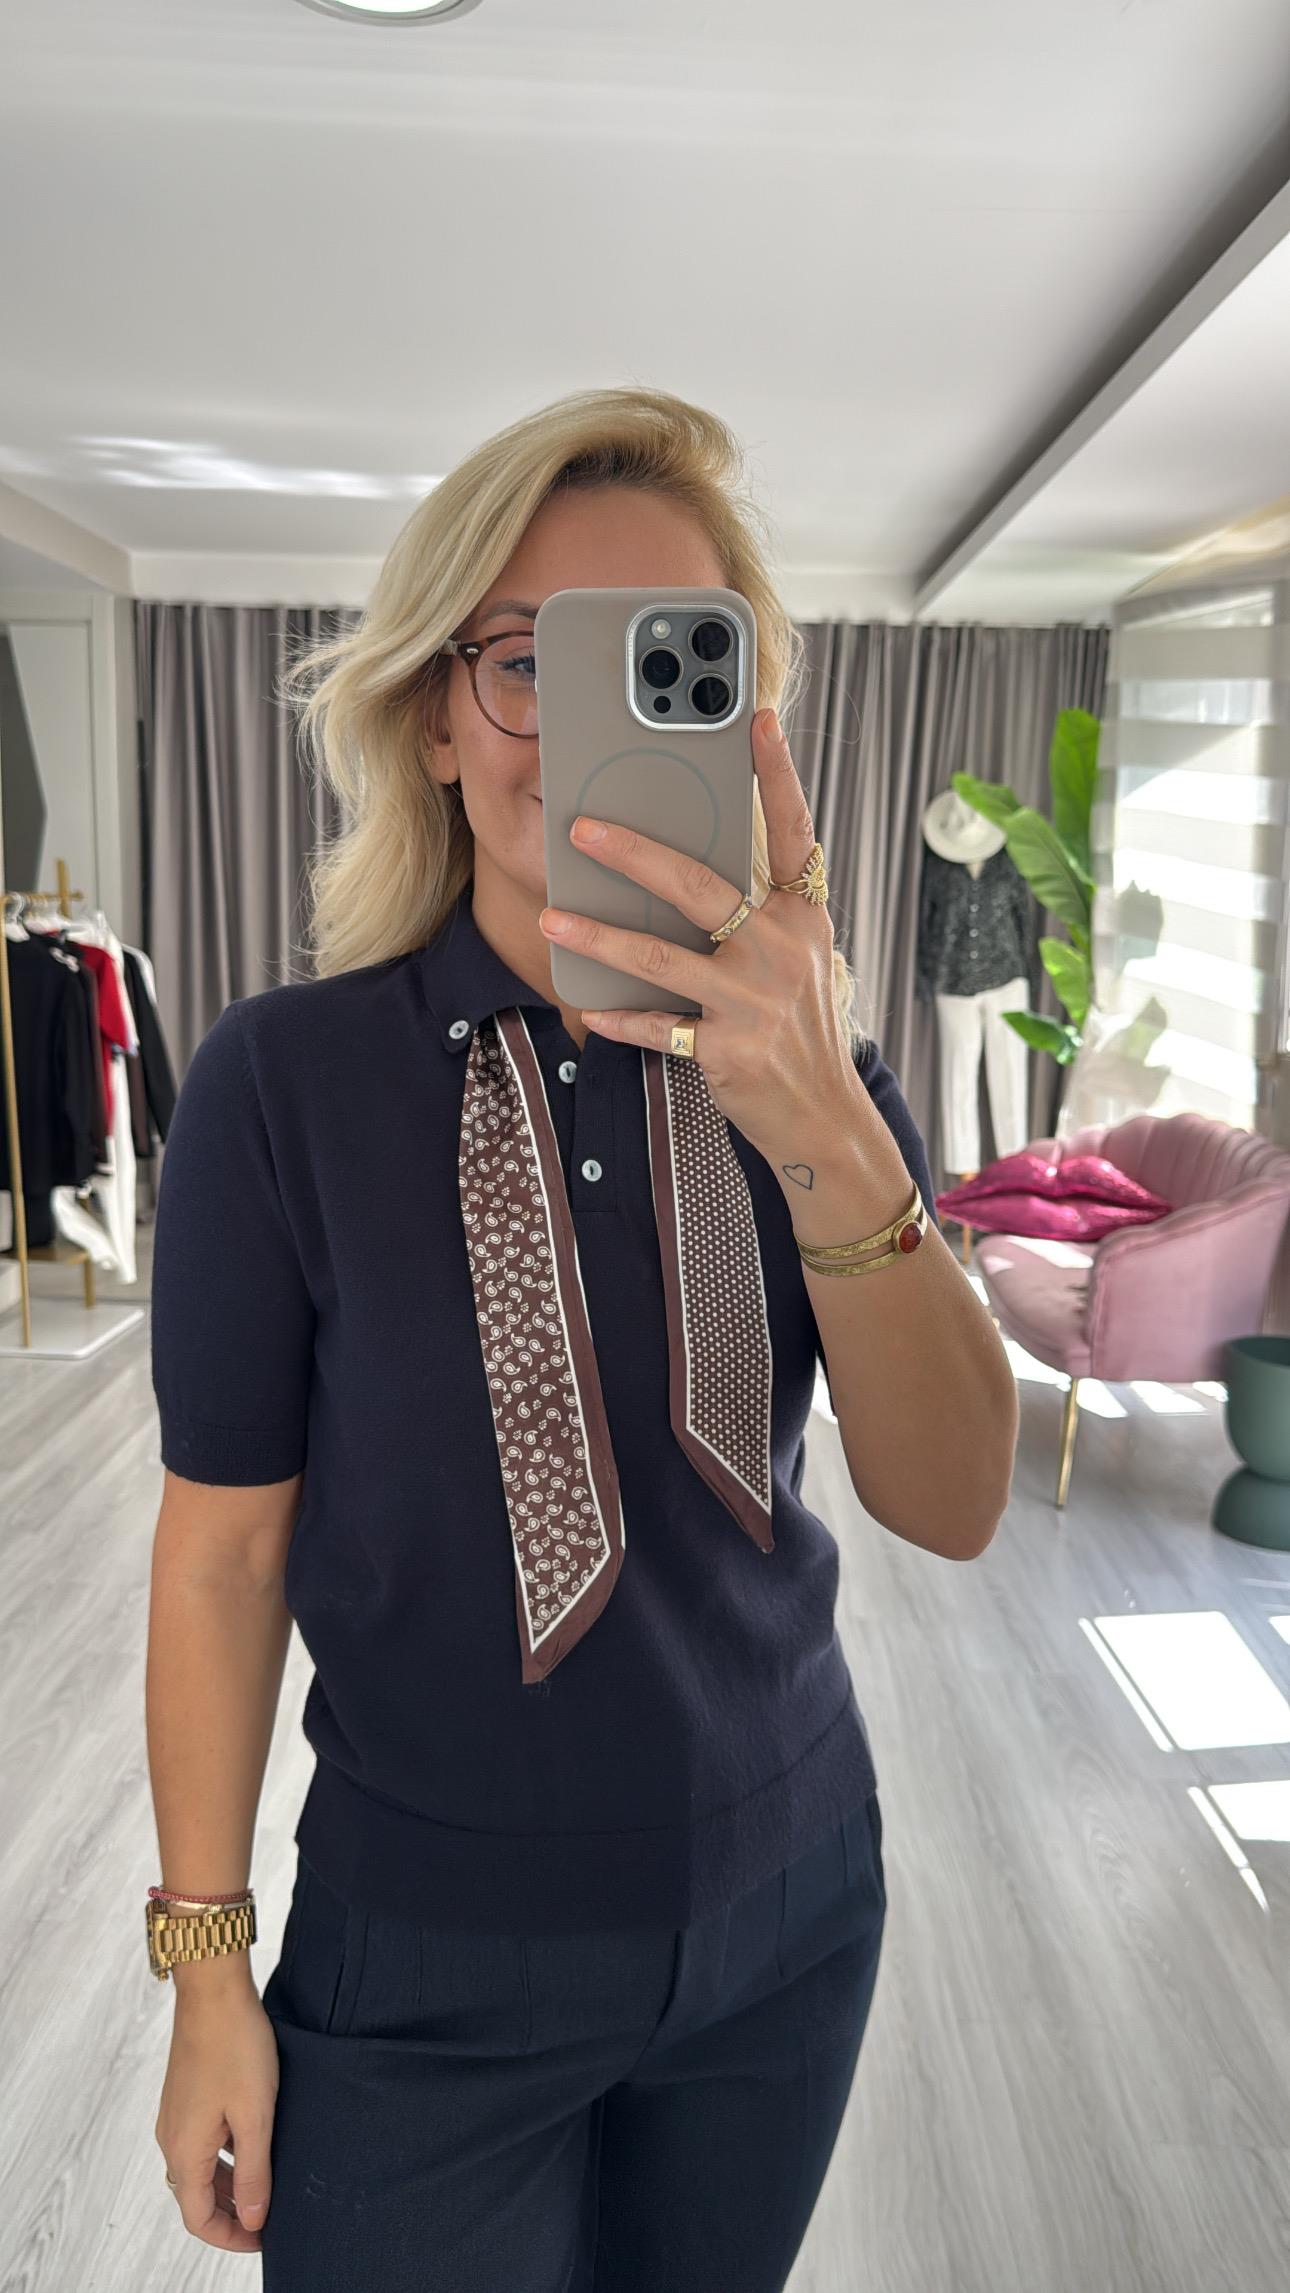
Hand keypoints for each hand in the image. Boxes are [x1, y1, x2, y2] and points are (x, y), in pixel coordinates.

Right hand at [156, 1982, 278, 2250]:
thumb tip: (254, 2219)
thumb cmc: (236, 2046)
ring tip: (269, 2183)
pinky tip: (254, 2143)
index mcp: (184, 2151)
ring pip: (199, 2169)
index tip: (265, 2238)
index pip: (198, 2218)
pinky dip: (224, 2156)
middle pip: (196, 2197)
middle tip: (271, 2215)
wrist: (213, 1989)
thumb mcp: (255, 2115)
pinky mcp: (185, 2096)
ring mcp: (175, 2116)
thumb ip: (254, 2171)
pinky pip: (200, 2142)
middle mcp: (171, 2138)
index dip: (231, 2236)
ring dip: (229, 2185)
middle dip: (233, 2213)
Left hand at [538, 707, 856, 1160]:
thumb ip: (753, 915)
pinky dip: (619, 1018)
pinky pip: (657, 1026)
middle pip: (701, 887)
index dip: (778, 775)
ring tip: (553, 919)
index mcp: (802, 918)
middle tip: (583, 827)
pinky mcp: (728, 1047)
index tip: (758, 719)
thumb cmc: (797, 1028)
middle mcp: (782, 950)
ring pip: (661, 958)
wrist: (823, 1115)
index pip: (793, 834)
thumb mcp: (794, 961)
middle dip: (636, 853)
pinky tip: (586, 1005)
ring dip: (600, 936)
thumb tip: (675, 871)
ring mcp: (755, 1000)